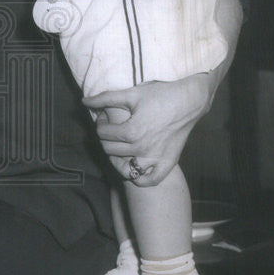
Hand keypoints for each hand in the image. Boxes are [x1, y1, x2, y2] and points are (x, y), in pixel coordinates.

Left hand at [83, 73, 213, 186]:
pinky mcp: (167, 163)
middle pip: (110, 150)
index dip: (99, 124)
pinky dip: (138, 178)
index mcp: (131, 132)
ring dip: (116, 158)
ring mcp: (155, 159)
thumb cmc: (160, 95)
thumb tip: (84, 102)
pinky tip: (133, 166)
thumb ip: (105, 98)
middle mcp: (142, 149)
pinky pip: (149, 180)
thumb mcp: (131, 94)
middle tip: (111, 129)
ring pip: (124, 167)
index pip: (103, 134)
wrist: (190, 101)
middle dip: (106, 139)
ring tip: (118, 146)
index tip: (103, 118)